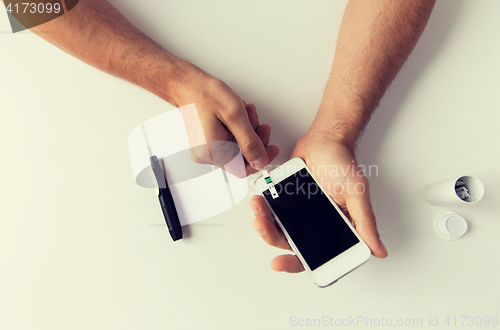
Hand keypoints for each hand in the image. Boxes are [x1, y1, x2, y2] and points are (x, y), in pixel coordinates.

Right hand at [177, 70, 278, 174]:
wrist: (189, 85)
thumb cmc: (206, 95)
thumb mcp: (235, 115)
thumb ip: (250, 141)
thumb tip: (260, 160)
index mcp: (212, 151)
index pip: (243, 168)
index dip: (260, 159)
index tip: (271, 148)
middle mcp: (207, 155)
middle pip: (241, 157)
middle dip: (254, 139)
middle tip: (260, 124)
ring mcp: (206, 149)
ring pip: (238, 148)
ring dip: (248, 131)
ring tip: (246, 113)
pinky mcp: (208, 143)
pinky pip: (230, 142)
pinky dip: (239, 130)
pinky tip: (239, 117)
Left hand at [250, 130, 387, 272]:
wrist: (324, 141)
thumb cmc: (342, 165)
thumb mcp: (356, 192)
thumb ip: (365, 222)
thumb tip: (379, 251)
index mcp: (332, 229)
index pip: (314, 257)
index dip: (295, 264)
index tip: (279, 262)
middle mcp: (313, 226)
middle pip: (288, 245)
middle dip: (271, 238)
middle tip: (262, 226)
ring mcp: (297, 214)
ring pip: (276, 229)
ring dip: (263, 223)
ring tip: (258, 210)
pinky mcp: (284, 201)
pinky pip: (269, 211)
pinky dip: (261, 208)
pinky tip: (258, 201)